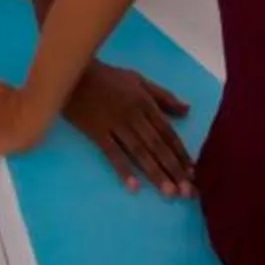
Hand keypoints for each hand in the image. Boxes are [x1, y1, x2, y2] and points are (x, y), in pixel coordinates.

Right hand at [60, 63, 195, 196]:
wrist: (72, 72)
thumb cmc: (107, 77)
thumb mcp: (138, 79)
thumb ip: (163, 96)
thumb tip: (187, 110)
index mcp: (145, 103)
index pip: (168, 132)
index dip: (181, 152)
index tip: (193, 172)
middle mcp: (134, 115)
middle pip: (157, 145)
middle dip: (174, 168)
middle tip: (187, 192)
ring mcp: (115, 124)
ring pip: (139, 152)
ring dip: (155, 173)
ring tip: (168, 193)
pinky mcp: (96, 132)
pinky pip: (112, 153)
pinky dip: (123, 170)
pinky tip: (134, 187)